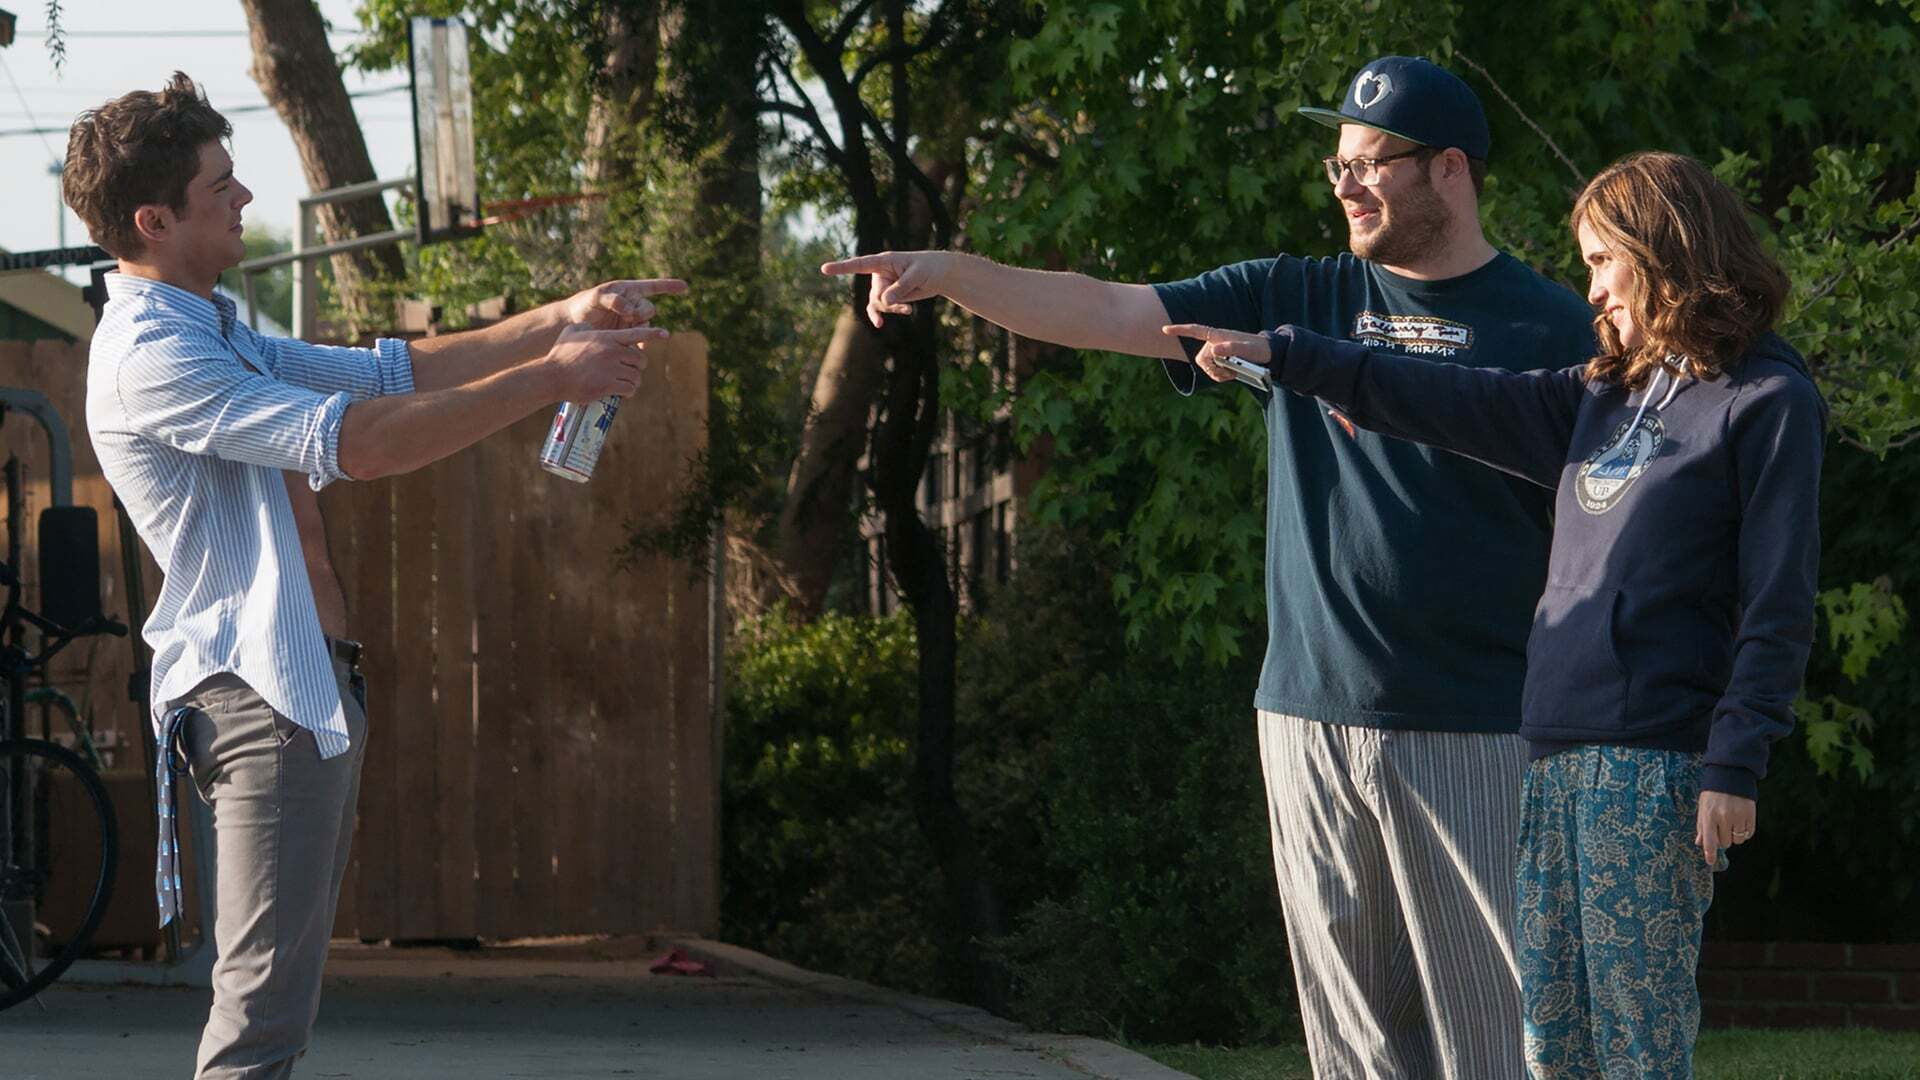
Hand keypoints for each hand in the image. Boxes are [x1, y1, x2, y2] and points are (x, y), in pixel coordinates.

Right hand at [542, 323, 667, 401]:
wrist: (552, 376)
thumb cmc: (559, 354)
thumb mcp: (571, 332)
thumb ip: (584, 327)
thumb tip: (588, 326)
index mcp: (607, 337)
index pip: (636, 333)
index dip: (653, 333)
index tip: (666, 334)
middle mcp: (612, 351)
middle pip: (640, 359)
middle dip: (637, 366)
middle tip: (630, 371)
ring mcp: (611, 368)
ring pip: (636, 376)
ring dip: (633, 381)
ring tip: (625, 384)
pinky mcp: (609, 385)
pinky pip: (629, 388)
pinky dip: (629, 392)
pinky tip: (623, 393)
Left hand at [562, 278, 689, 330]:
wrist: (574, 324)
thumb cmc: (583, 305)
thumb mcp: (595, 298)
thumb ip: (612, 300)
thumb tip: (630, 309)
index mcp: (628, 290)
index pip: (653, 287)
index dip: (670, 286)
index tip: (685, 287)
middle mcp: (633, 305)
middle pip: (649, 309)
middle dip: (641, 313)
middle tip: (628, 317)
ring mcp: (632, 321)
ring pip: (646, 325)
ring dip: (640, 329)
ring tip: (627, 332)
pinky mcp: (628, 335)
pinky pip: (640, 338)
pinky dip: (640, 342)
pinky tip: (636, 346)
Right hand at [820, 251, 954, 327]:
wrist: (937, 274)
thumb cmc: (927, 268)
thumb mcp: (916, 276)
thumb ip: (900, 288)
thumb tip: (884, 301)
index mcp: (883, 261)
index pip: (859, 265)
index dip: (842, 267)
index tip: (824, 269)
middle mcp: (879, 274)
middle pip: (875, 294)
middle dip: (890, 302)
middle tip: (907, 302)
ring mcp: (882, 286)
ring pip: (877, 303)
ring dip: (891, 309)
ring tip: (908, 310)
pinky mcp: (888, 296)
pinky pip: (878, 308)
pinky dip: (880, 315)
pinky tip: (879, 324)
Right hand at [1160, 323, 1271, 382]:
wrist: (1268, 354)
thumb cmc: (1259, 348)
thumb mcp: (1249, 349)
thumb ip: (1232, 348)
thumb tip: (1214, 350)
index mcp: (1218, 335)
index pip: (1195, 330)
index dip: (1180, 330)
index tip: (1165, 329)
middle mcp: (1215, 343)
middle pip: (1200, 357)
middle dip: (1209, 367)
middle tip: (1225, 371)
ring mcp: (1218, 353)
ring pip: (1206, 367)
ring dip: (1216, 374)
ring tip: (1232, 375)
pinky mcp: (1222, 362)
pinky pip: (1213, 372)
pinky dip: (1220, 377)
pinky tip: (1231, 376)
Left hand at [1696, 790, 1756, 867]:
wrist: (1731, 776)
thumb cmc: (1713, 793)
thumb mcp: (1703, 807)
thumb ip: (1702, 826)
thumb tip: (1699, 843)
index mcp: (1709, 815)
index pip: (1709, 840)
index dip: (1709, 853)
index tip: (1710, 861)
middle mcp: (1724, 817)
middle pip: (1725, 842)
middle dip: (1722, 839)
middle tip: (1721, 828)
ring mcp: (1738, 816)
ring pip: (1737, 840)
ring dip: (1734, 836)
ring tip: (1731, 824)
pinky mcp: (1751, 815)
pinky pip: (1748, 834)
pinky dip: (1744, 833)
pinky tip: (1740, 823)